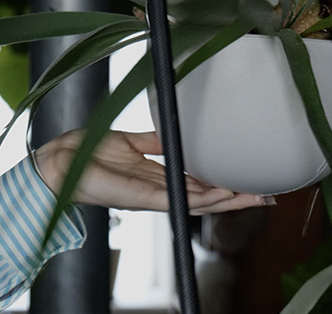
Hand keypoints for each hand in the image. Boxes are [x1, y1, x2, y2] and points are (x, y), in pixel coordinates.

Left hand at [33, 129, 273, 213]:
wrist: (62, 161)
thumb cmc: (89, 153)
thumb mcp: (130, 141)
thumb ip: (154, 141)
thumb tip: (175, 129)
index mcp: (156, 177)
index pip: (198, 183)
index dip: (224, 184)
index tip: (250, 180)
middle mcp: (159, 190)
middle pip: (206, 197)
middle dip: (237, 197)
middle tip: (269, 195)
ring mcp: (152, 196)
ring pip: (198, 202)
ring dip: (228, 201)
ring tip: (256, 198)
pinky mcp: (142, 198)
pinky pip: (179, 199)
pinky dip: (202, 198)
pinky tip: (222, 196)